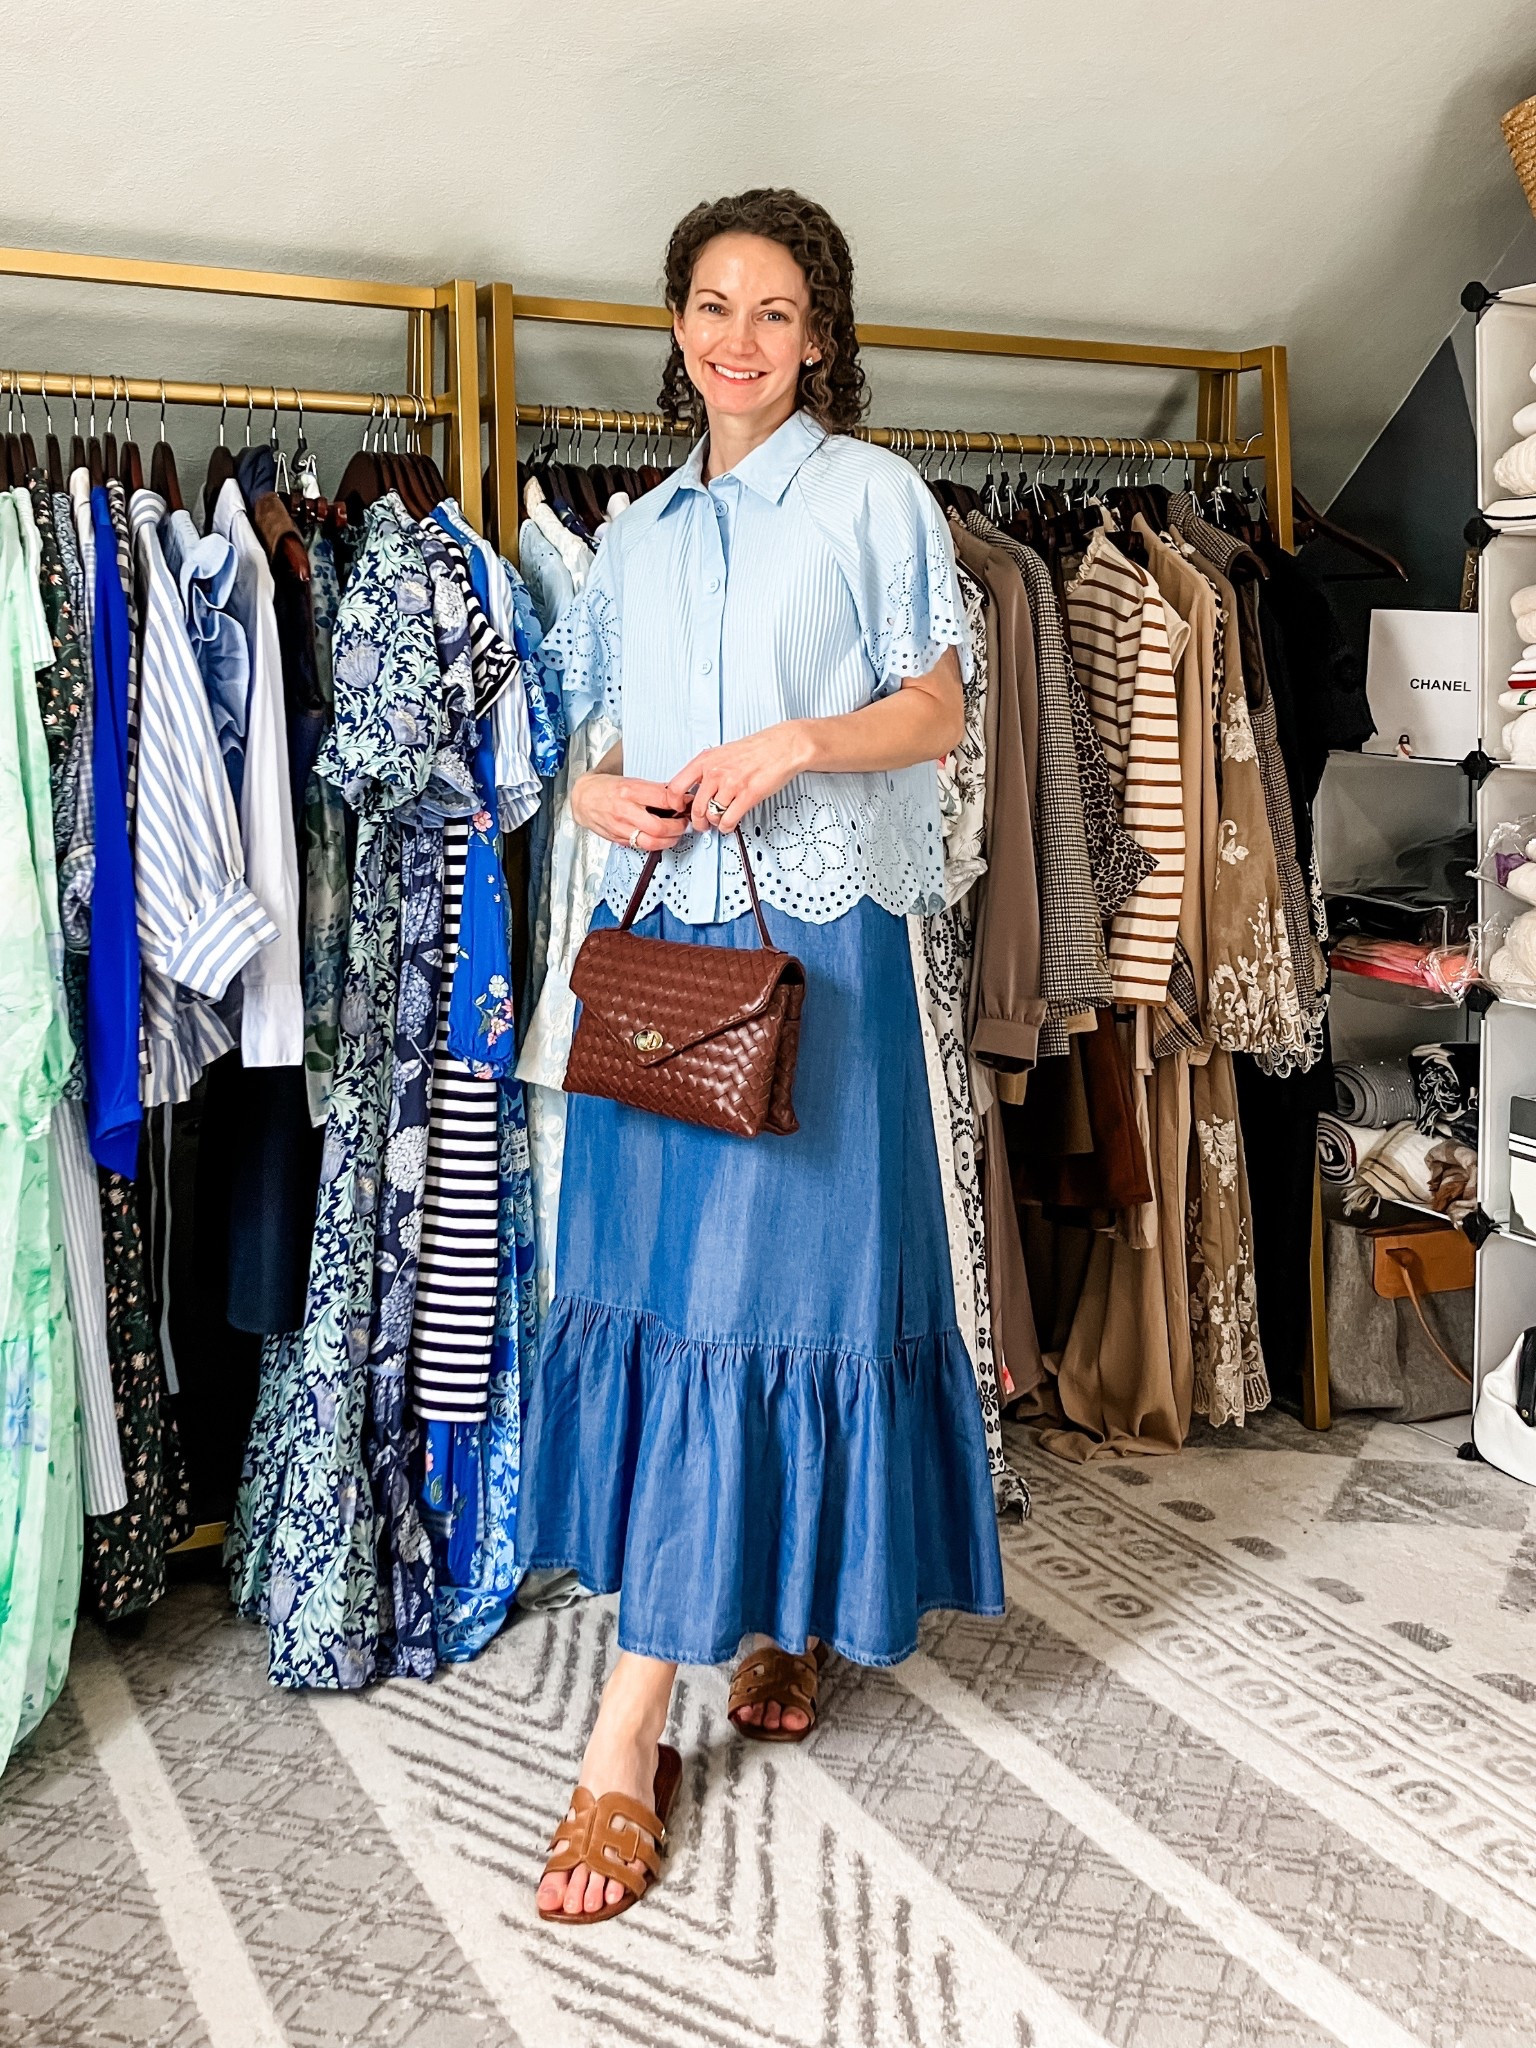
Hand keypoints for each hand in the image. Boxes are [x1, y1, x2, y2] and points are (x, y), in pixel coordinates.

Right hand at [570, 772, 689, 852]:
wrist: (583, 799)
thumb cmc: (607, 788)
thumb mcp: (631, 780)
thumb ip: (653, 790)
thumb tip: (677, 795)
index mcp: (630, 791)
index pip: (663, 799)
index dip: (680, 802)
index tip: (686, 803)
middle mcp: (625, 810)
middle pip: (659, 827)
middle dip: (678, 828)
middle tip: (684, 823)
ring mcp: (621, 828)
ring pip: (651, 843)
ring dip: (669, 841)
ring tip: (675, 834)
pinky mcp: (618, 839)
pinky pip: (641, 847)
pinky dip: (654, 844)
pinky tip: (659, 838)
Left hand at [666, 722, 814, 833]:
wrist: (782, 746)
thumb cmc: (755, 749)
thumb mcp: (722, 753)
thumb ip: (707, 770)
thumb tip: (694, 789)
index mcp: (705, 760)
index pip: (676, 787)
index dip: (674, 803)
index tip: (680, 809)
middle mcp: (715, 772)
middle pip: (695, 808)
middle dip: (698, 822)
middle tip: (701, 825)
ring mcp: (731, 784)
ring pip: (712, 816)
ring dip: (715, 823)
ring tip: (720, 821)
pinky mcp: (748, 795)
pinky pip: (729, 820)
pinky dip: (727, 826)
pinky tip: (729, 823)